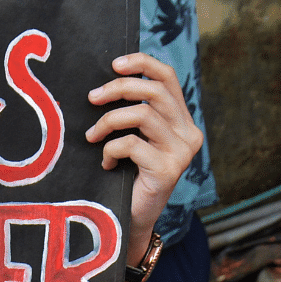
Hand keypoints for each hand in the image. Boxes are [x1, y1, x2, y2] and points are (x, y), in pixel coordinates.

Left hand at [85, 54, 201, 248]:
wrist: (132, 218)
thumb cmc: (127, 172)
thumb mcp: (134, 134)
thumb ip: (133, 110)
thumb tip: (106, 80)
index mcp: (182, 119)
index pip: (168, 77)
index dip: (142, 63)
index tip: (114, 63)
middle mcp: (188, 133)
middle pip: (154, 90)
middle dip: (117, 88)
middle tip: (92, 98)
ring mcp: (181, 152)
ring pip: (142, 114)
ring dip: (108, 121)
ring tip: (92, 136)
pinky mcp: (168, 170)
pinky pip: (131, 144)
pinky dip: (110, 149)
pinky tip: (105, 163)